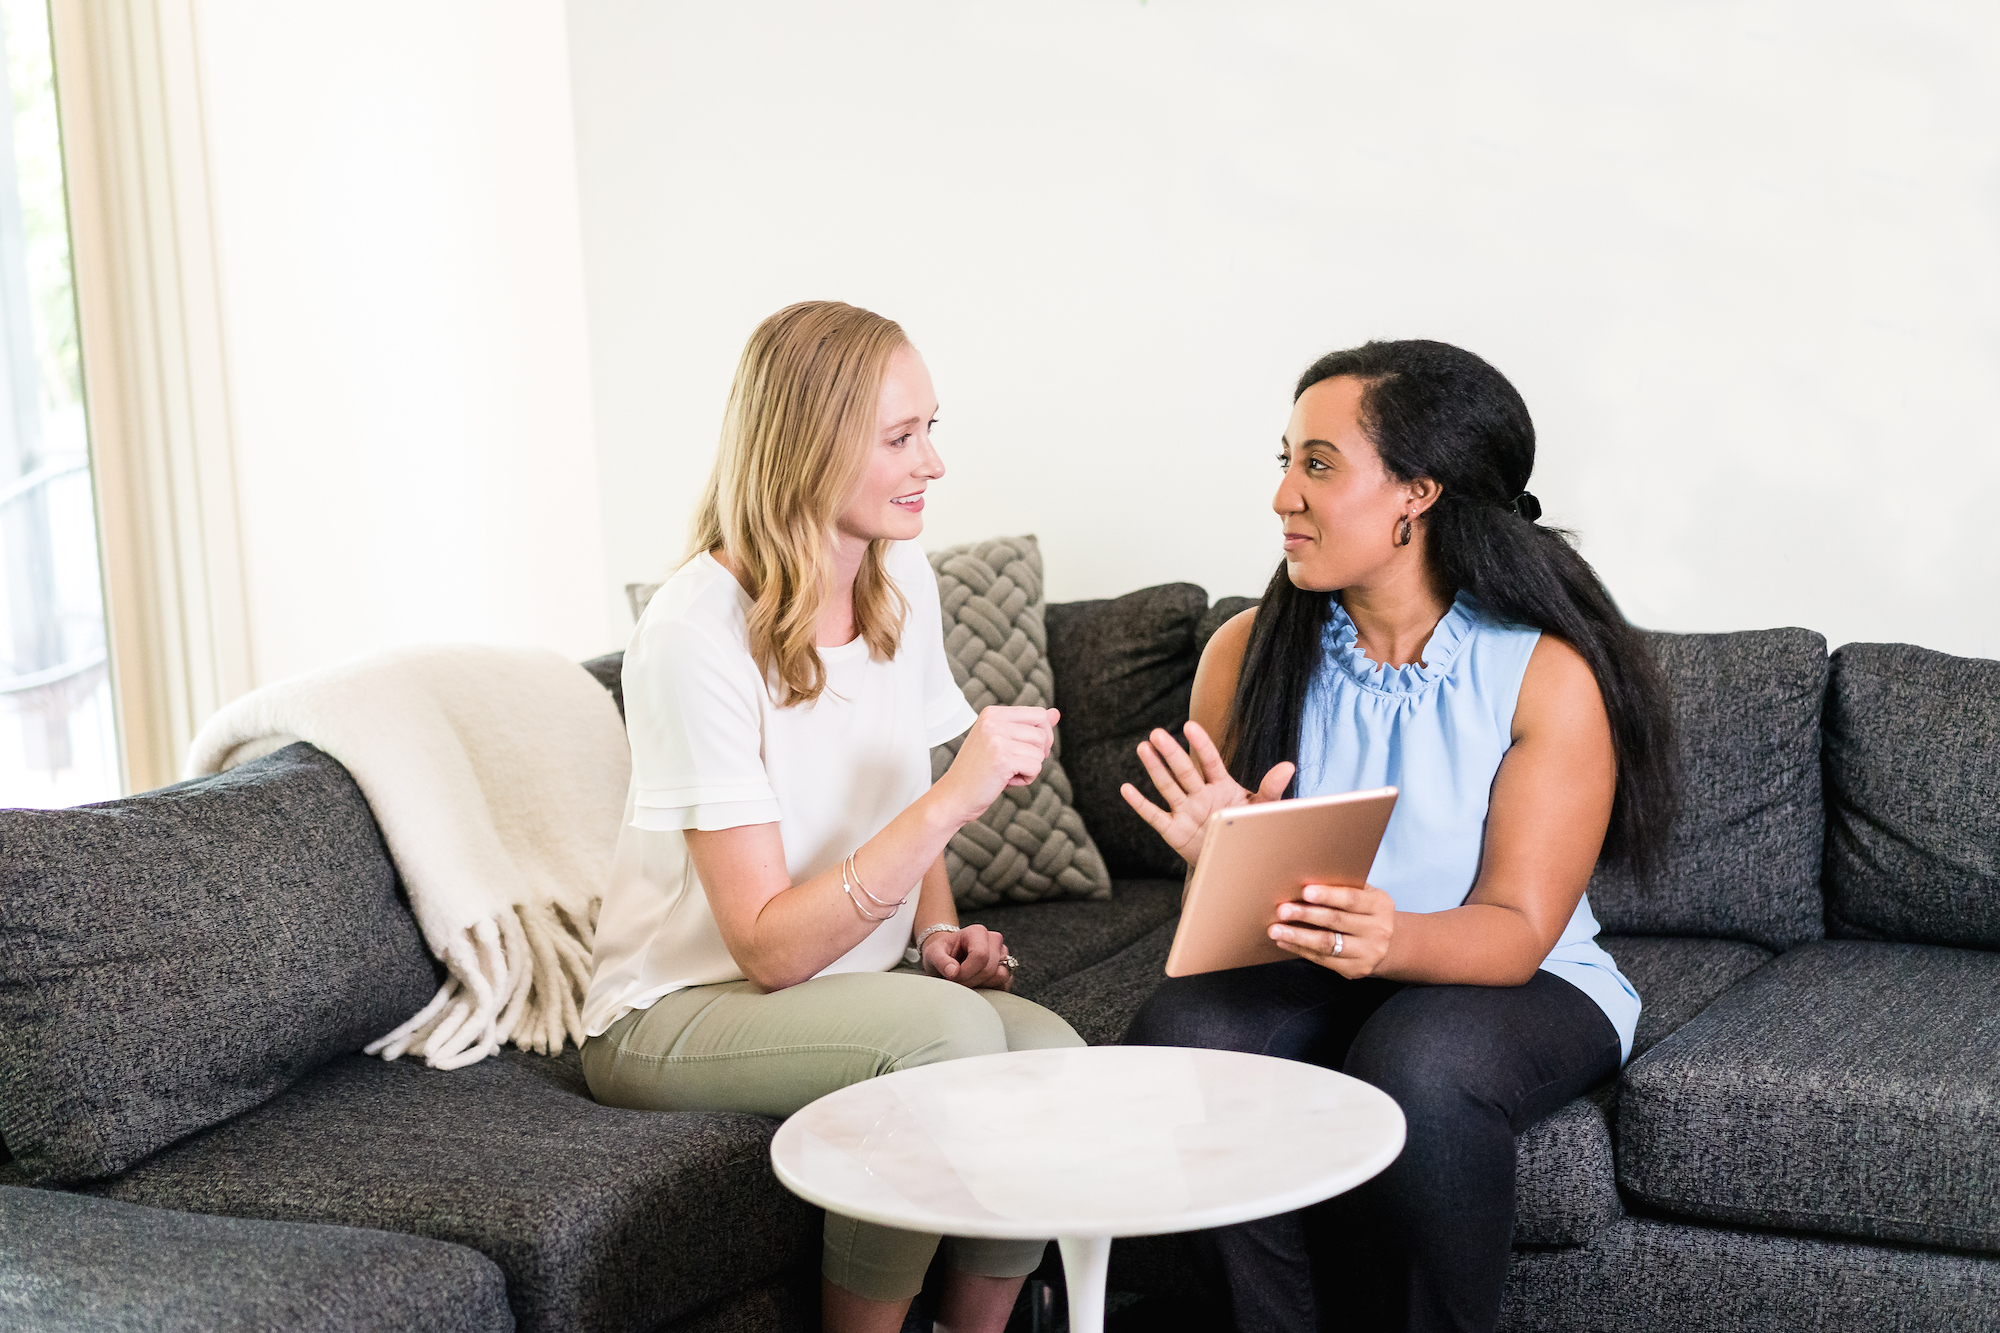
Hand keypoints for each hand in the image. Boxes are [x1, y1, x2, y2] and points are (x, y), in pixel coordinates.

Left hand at [922, 924, 1013, 990]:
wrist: (948, 956)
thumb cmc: (941, 952)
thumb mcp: (933, 954)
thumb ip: (941, 961)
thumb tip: (953, 972)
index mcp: (977, 932)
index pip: (980, 956)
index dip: (966, 972)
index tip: (952, 978)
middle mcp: (994, 940)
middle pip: (990, 968)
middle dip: (971, 981)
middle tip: (956, 982)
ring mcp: (1003, 954)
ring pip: (1000, 976)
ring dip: (981, 985)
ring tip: (966, 981)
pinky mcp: (1007, 968)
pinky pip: (1005, 983)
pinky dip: (990, 988)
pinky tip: (976, 984)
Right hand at [938, 707, 1057, 822]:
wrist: (953, 796)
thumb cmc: (979, 771)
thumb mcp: (1002, 742)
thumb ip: (1028, 727)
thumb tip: (1056, 713)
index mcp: (992, 713)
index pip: (1038, 714)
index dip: (1042, 736)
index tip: (1028, 751)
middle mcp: (994, 721)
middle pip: (1042, 733)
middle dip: (1038, 753)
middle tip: (1019, 765)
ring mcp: (997, 739)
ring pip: (1040, 751)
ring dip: (1030, 767)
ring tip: (1008, 773)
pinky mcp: (1002, 759)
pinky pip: (1035, 767)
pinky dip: (1027, 778)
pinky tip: (1007, 782)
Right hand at [1119, 721, 1293, 865]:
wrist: (1235, 859)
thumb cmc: (1247, 826)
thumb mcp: (1261, 808)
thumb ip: (1271, 788)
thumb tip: (1289, 766)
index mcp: (1222, 785)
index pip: (1210, 761)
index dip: (1201, 745)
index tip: (1189, 726)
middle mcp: (1200, 794)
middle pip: (1184, 771)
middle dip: (1170, 753)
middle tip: (1156, 733)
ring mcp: (1185, 811)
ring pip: (1167, 786)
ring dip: (1154, 768)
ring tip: (1142, 748)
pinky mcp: (1173, 831)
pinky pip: (1154, 815)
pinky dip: (1140, 803)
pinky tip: (1126, 788)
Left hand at [1270, 883, 1395, 977]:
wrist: (1390, 945)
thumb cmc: (1366, 913)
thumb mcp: (1365, 896)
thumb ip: (1344, 888)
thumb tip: (1305, 878)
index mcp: (1380, 905)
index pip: (1351, 899)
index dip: (1327, 895)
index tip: (1305, 891)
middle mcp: (1378, 930)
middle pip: (1336, 921)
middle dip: (1306, 915)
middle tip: (1282, 910)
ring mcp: (1369, 952)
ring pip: (1327, 943)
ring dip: (1298, 936)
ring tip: (1276, 930)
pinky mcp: (1357, 969)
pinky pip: (1324, 959)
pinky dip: (1301, 950)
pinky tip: (1284, 941)